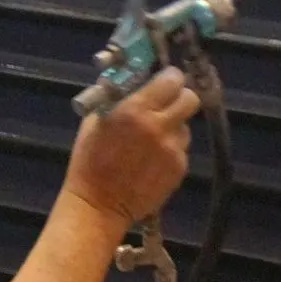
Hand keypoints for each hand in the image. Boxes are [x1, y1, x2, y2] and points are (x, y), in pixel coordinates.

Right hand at [60, 68, 201, 227]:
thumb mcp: (95, 120)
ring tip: (152, 140)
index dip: (169, 78)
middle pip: (190, 99)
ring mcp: (173, 149)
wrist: (99, 205)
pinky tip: (151, 160)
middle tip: (166, 105)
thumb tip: (130, 76)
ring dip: (173, 127)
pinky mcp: (179, 168)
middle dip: (179, 98)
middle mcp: (160, 127)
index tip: (163, 82)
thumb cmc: (90, 160)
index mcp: (136, 109)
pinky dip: (170, 149)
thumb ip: (116, 97)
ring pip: (185, 126)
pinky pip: (180, 149)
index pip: (172, 80)